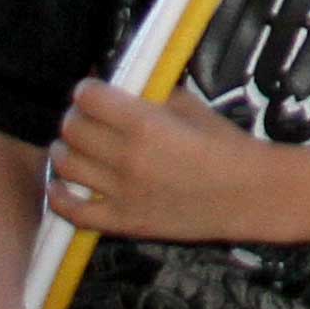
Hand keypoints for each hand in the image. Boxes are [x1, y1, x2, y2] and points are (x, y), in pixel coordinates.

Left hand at [49, 80, 309, 246]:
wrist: (250, 195)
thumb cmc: (225, 146)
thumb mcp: (190, 106)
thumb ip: (150, 95)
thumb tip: (118, 86)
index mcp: (144, 123)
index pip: (88, 98)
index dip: (87, 91)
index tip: (93, 92)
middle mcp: (125, 157)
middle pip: (72, 129)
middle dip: (75, 118)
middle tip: (86, 119)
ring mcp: (121, 193)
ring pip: (66, 166)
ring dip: (64, 151)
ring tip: (73, 148)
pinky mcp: (123, 222)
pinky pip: (73, 212)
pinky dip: (59, 196)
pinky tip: (63, 185)